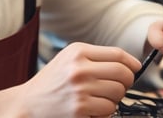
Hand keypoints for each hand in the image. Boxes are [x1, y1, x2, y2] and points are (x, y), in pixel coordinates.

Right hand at [0, 42, 139, 117]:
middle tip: (119, 86)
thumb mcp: (69, 59)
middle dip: (126, 82)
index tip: (135, 69)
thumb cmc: (50, 82)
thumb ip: (95, 58)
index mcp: (78, 52)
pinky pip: (108, 109)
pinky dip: (105, 111)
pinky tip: (94, 108)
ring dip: (115, 98)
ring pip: (118, 93)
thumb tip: (128, 64)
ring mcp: (80, 88)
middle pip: (123, 74)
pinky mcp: (80, 108)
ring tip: (101, 98)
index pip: (118, 54)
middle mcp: (79, 68)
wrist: (27, 104)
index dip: (132, 63)